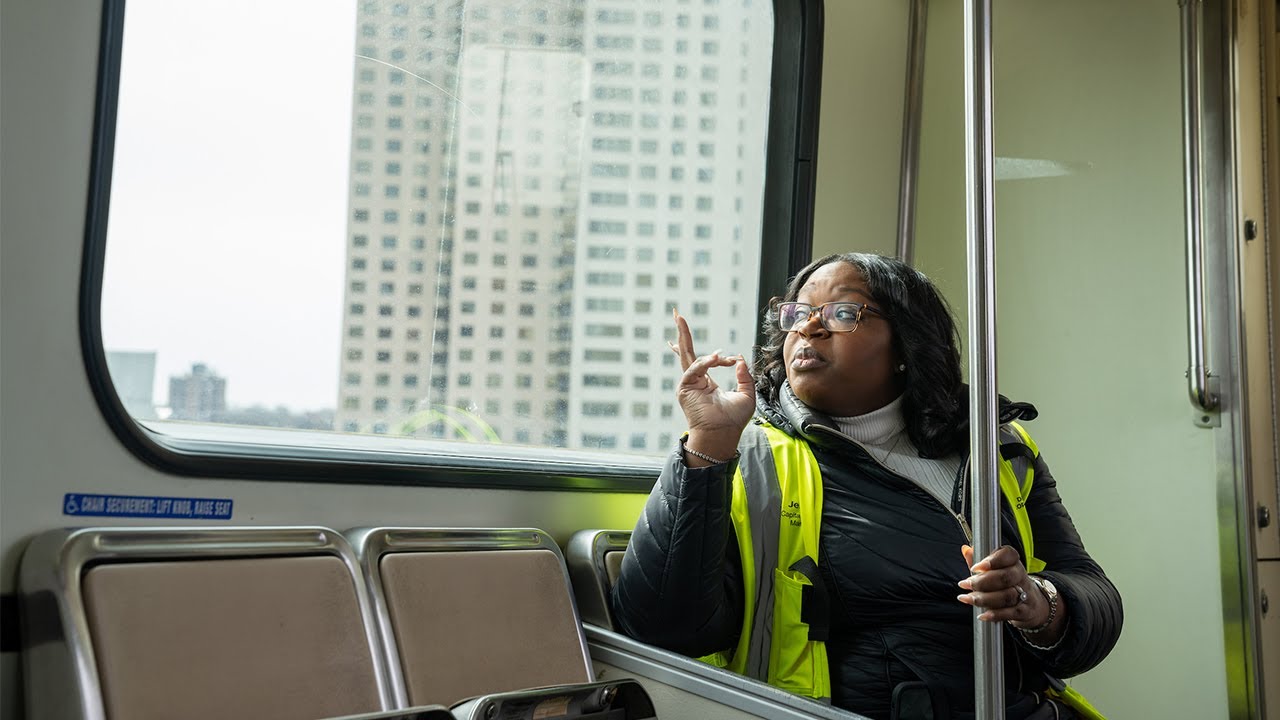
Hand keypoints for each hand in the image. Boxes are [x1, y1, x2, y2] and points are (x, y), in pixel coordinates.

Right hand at [668, 308, 754, 462]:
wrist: (723, 435)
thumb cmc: (733, 421)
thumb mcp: (746, 394)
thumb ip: (745, 376)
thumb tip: (740, 359)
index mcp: (707, 383)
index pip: (709, 361)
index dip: (724, 358)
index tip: (735, 361)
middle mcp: (696, 381)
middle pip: (687, 352)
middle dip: (682, 333)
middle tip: (676, 313)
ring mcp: (689, 384)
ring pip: (686, 355)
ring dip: (683, 336)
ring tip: (679, 318)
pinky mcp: (685, 388)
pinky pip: (694, 369)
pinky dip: (706, 362)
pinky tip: (717, 358)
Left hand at [957, 544, 1045, 626]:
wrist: (1030, 604)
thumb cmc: (1006, 583)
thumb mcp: (994, 569)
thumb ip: (979, 560)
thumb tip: (966, 550)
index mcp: (1013, 562)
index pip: (1008, 554)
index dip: (992, 560)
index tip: (976, 567)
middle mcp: (1020, 576)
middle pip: (1005, 577)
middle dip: (983, 582)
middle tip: (966, 584)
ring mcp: (1025, 594)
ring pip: (1007, 595)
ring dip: (985, 598)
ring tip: (969, 599)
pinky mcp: (1025, 611)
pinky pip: (1011, 613)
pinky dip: (995, 614)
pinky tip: (982, 615)